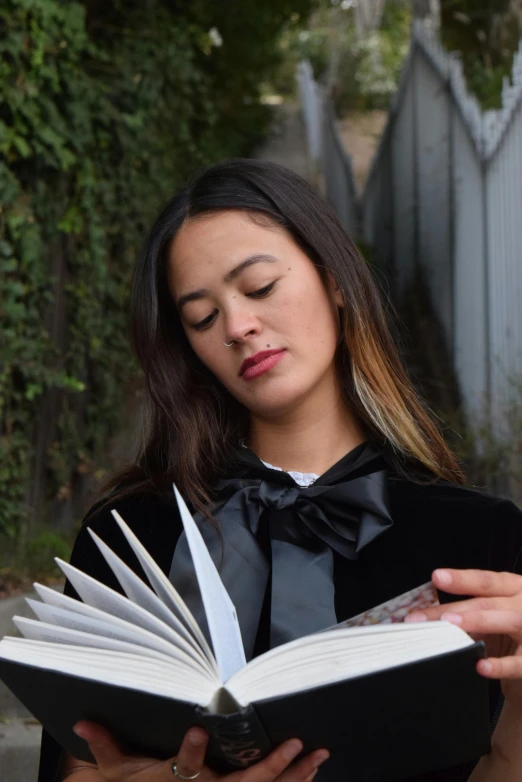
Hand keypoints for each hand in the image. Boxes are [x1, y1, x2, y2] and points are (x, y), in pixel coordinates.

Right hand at [70, 721, 328, 781]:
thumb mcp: (118, 770)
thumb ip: (104, 745)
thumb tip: (82, 722)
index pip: (185, 768)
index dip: (192, 752)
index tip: (197, 730)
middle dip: (271, 767)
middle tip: (296, 744)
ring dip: (295, 776)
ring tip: (319, 754)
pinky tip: (313, 771)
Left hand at [405, 568, 521, 705]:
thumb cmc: (512, 638)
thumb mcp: (494, 620)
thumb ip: (470, 615)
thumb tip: (430, 617)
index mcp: (514, 589)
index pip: (486, 581)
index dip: (462, 579)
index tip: (437, 577)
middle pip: (487, 603)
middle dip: (454, 608)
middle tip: (424, 616)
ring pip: (509, 621)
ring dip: (478, 622)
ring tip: (450, 625)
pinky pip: (520, 662)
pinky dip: (501, 665)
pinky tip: (482, 666)